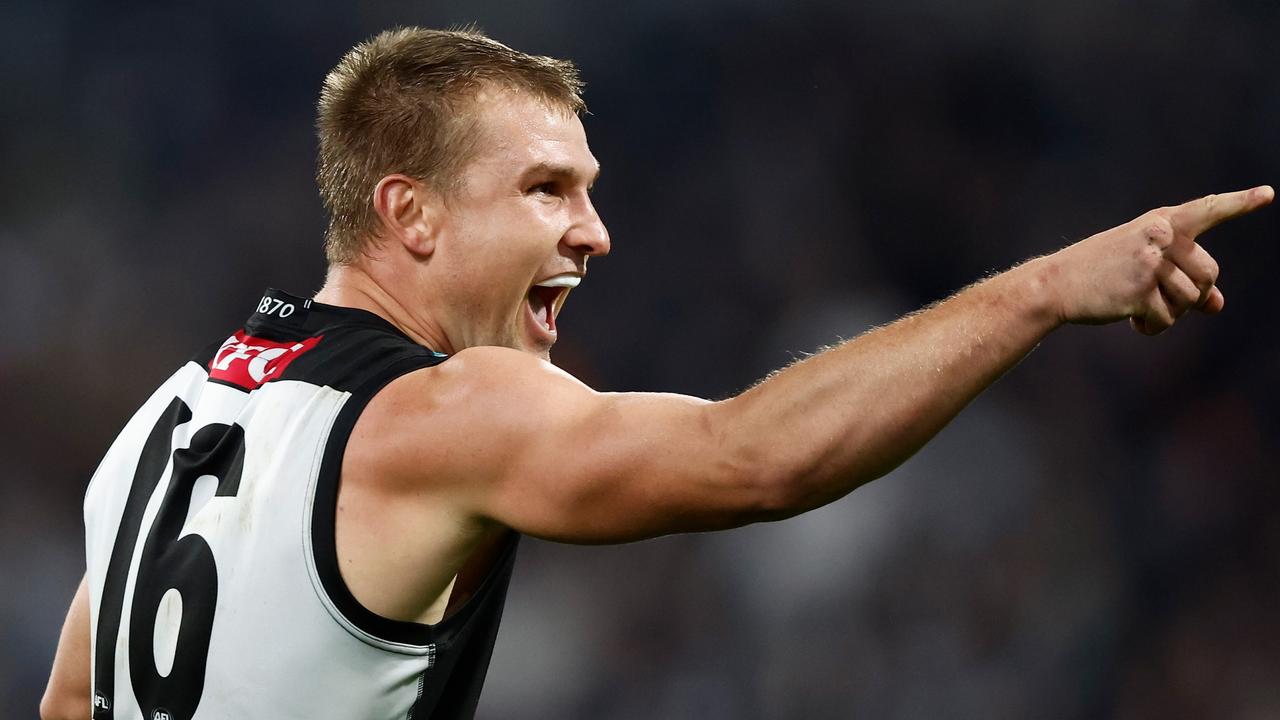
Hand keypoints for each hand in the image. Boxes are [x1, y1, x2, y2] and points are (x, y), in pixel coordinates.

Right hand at [1048, 185, 1273, 333]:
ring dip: (1169, 312)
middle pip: (1209, 274)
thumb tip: (1218, 305)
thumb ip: (1184, 278)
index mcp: (1162, 223)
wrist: (1056, 284)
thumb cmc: (1101, 271)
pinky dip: (1152, 326)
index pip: (1207, 210)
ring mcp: (1150, 263)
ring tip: (1139, 306)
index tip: (1269, 194)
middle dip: (1193, 294)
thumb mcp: (1144, 265)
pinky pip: (1166, 319)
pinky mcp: (1139, 291)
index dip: (1239, 203)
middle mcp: (1160, 237)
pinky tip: (1131, 319)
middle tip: (1162, 297)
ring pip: (1191, 300)